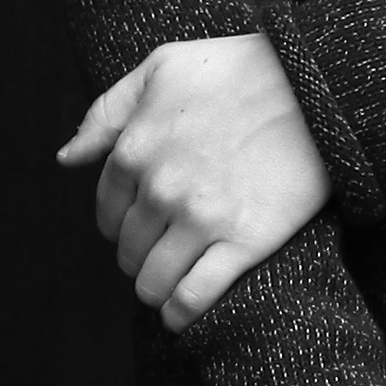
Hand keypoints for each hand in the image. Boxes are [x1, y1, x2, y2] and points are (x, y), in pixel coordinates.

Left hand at [58, 30, 331, 330]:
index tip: (135, 229)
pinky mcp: (245, 242)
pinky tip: (178, 316)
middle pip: (128, 248)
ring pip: (153, 279)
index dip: (118, 225)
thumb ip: (107, 112)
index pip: (107, 210)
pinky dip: (179, 313)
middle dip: (136, 256)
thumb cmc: (238, 69)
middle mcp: (159, 189)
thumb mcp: (161, 69)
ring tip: (165, 287)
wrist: (319, 86)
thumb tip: (66, 158)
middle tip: (156, 256)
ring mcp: (201, 218)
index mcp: (134, 149)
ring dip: (153, 289)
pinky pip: (194, 296)